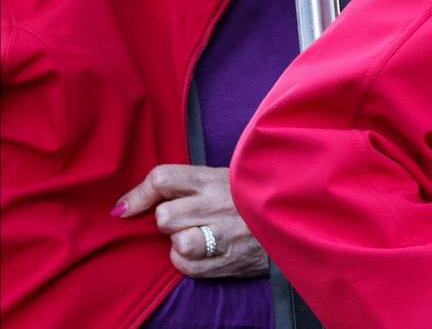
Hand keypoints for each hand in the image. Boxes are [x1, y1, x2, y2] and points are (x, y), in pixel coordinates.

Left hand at [116, 164, 268, 277]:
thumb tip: (128, 204)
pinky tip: (203, 252)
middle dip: (168, 221)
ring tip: (196, 236)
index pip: (162, 179)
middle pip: (164, 216)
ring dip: (179, 242)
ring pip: (177, 242)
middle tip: (186, 219)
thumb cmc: (252, 198)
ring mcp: (225, 234)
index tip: (125, 209)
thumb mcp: (225, 178)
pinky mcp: (228, 260)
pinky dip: (187, 261)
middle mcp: (218, 204)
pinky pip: (186, 265)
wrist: (293, 220)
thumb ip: (186, 184)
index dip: (138, 195)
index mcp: (215, 179)